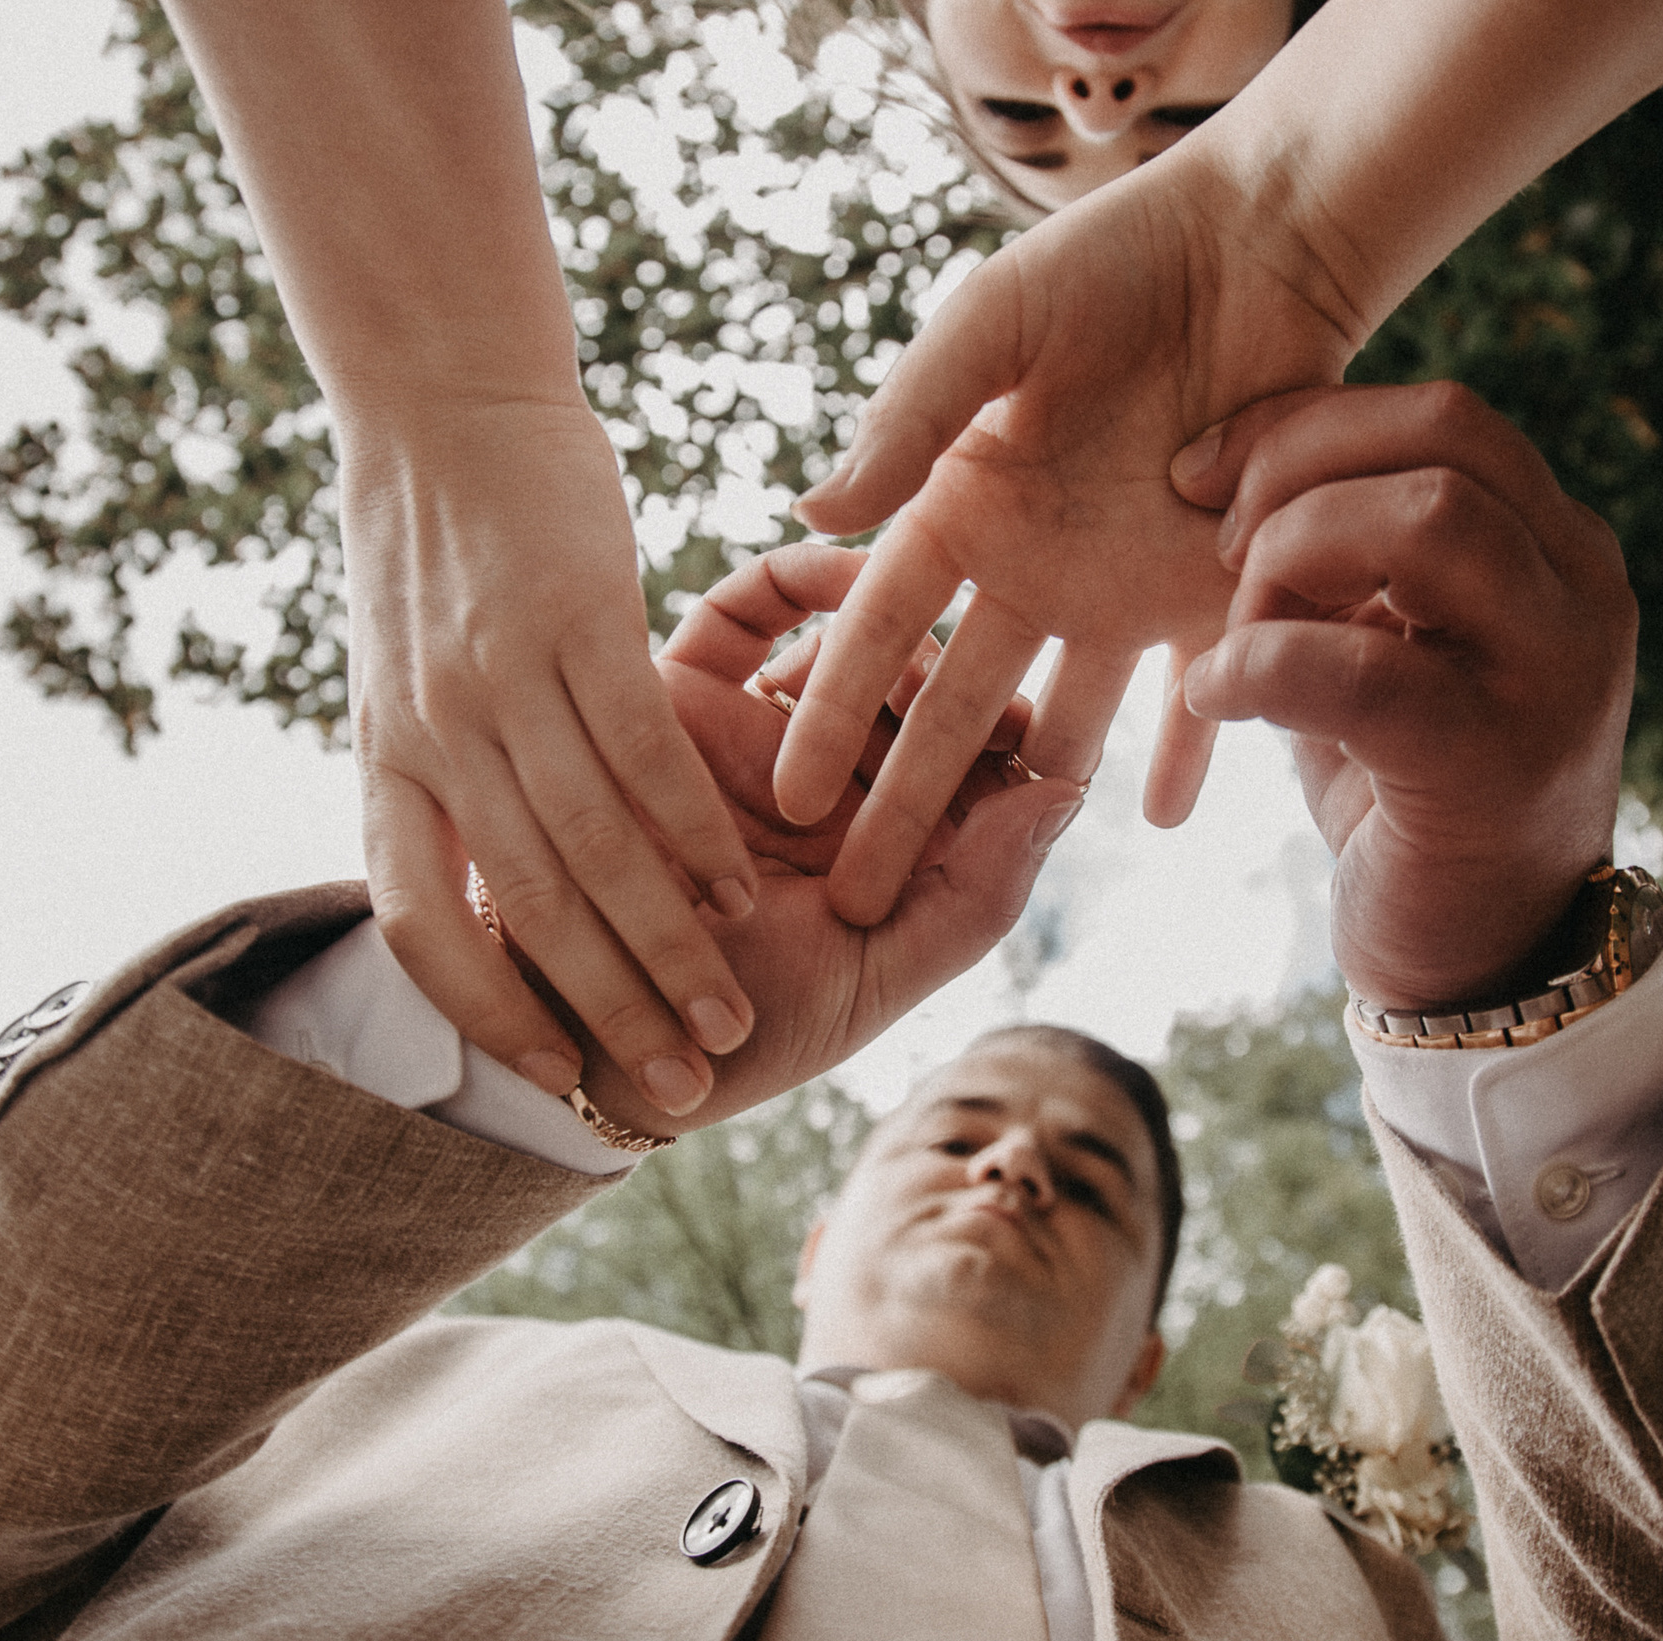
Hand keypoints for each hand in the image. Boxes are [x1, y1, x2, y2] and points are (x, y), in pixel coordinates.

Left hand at [347, 399, 763, 1116]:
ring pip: (593, 850)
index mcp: (386, 761)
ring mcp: (501, 679)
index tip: (551, 1075)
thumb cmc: (439, 547)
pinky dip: (695, 836)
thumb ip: (446, 773)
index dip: (482, 1010)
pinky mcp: (575, 619)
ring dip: (666, 948)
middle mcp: (432, 736)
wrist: (442, 398)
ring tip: (724, 1016)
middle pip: (525, 908)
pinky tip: (744, 889)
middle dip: (605, 1012)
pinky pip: (643, 756)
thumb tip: (490, 872)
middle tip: (676, 1091)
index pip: (419, 924)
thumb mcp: (406, 678)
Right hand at [542, 543, 1085, 1134]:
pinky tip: (844, 576)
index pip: (974, 758)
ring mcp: (762, 730)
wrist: (596, 1041)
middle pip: (914, 683)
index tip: (1040, 726)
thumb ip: (976, 896)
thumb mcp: (877, 976)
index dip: (1013, 730)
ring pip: (843, 638)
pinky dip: (798, 578)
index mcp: (894, 840)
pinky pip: (747, 610)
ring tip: (901, 648)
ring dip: (884, 624)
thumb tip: (1067, 791)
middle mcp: (835, 776)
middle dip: (950, 669)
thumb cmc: (744, 1033)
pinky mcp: (681, 692)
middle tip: (970, 668)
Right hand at [777, 147, 1363, 925]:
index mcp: (963, 508)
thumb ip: (917, 412)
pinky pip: (1199, 693)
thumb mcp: (996, 324)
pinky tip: (1167, 822)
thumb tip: (816, 507)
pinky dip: (1189, 752)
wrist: (1253, 248)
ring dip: (1027, 800)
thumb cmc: (1109, 263)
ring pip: (1064, 720)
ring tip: (986, 887)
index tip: (780, 793)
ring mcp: (1120, 592)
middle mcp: (1030, 569)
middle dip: (903, 802)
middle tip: (855, 898)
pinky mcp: (1214, 591)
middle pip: (953, 707)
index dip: (830, 708)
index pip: (880, 627)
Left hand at [1170, 383, 1634, 1011]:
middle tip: (1217, 551)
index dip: (1306, 424)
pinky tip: (1211, 700)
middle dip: (1296, 470)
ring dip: (1291, 558)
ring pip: (1425, 520)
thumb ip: (1356, 563)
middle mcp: (1580, 591)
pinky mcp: (1490, 762)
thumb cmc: (1414, 801)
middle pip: (1443, 434)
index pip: (1443, 417)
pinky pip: (1359, 668)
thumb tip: (1252, 470)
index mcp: (1557, 547)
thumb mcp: (1392, 653)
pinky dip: (1257, 667)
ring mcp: (1553, 673)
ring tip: (1237, 638)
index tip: (1204, 477)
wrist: (1484, 967)